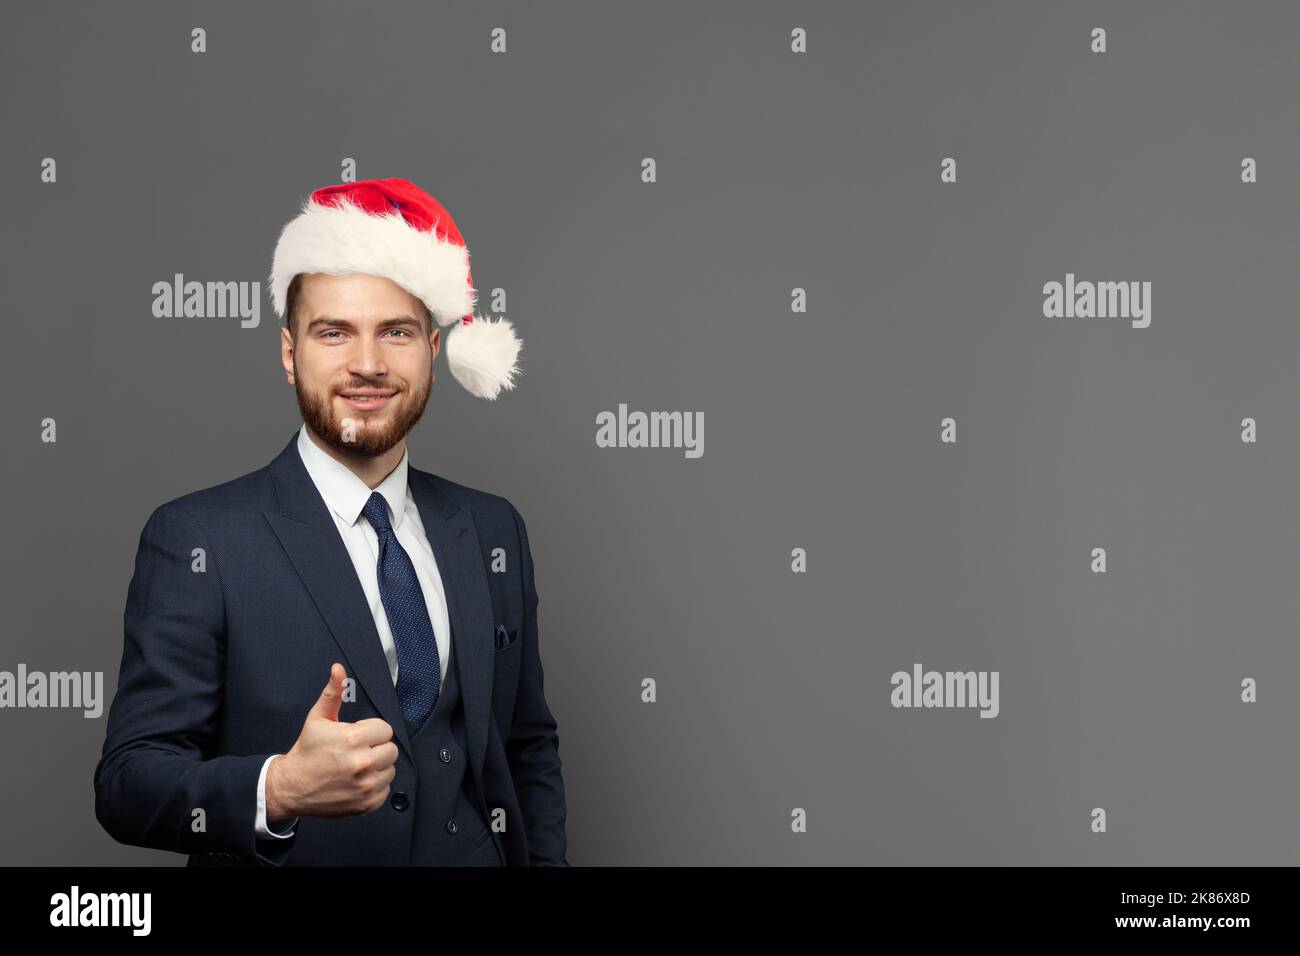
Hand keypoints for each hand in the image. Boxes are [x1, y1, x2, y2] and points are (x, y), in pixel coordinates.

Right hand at [266, 663, 397, 818]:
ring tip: (356, 766)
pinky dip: (374, 785)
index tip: (358, 736)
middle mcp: (362, 763)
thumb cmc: (306, 751)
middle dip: (376, 748)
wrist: (291, 786)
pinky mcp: (366, 803)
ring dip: (377, 767)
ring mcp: (365, 785)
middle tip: (357, 751)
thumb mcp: (318, 718)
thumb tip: (338, 669)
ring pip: (390, 769)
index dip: (372, 731)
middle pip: (391, 749)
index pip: (386, 729)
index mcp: (354, 738)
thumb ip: (333, 692)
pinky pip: (385, 789)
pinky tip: (356, 781)